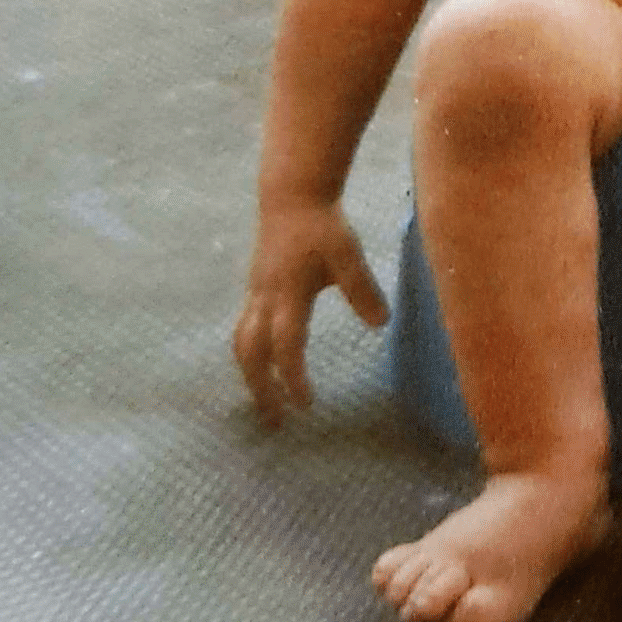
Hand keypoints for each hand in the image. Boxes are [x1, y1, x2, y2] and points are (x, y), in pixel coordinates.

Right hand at [233, 200, 388, 427]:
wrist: (291, 198)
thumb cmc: (322, 226)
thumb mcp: (348, 253)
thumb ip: (362, 288)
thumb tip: (380, 325)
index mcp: (288, 293)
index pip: (286, 345)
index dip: (293, 378)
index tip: (307, 405)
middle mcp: (264, 299)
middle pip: (251, 354)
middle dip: (261, 390)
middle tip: (277, 423)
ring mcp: (254, 295)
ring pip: (242, 345)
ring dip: (252, 377)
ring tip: (267, 403)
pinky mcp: (254, 291)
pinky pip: (244, 332)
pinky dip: (251, 358)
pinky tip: (266, 370)